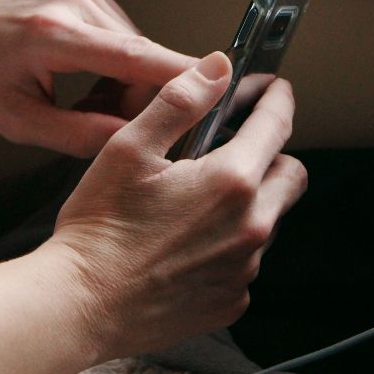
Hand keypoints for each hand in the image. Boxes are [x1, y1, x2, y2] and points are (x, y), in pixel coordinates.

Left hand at [0, 0, 195, 156]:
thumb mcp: (20, 125)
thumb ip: (82, 136)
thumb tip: (137, 142)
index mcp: (51, 34)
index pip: (134, 56)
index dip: (181, 77)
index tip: (220, 91)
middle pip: (140, 56)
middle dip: (135, 96)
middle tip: (100, 124)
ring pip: (133, 45)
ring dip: (123, 78)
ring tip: (81, 100)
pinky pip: (120, 31)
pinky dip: (113, 58)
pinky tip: (81, 74)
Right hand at [41, 52, 307, 361]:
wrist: (81, 305)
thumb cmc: (99, 229)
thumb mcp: (129, 148)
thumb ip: (180, 102)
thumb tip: (216, 69)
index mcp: (231, 181)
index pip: (277, 125)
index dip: (276, 99)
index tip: (273, 91)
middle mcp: (250, 227)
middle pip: (292, 176)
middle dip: (273, 155)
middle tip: (235, 149)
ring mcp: (243, 268)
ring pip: (269, 220)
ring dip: (249, 204)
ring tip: (197, 203)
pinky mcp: (230, 300)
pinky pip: (246, 262)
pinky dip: (228, 247)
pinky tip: (187, 244)